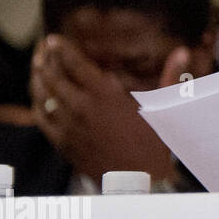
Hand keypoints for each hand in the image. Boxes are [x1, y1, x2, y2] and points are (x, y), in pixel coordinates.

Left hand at [30, 35, 182, 185]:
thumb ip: (170, 76)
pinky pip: (41, 117)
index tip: (54, 39)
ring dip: (37, 77)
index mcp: (106, 95)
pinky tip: (38, 95)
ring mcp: (68, 125)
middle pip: (53, 76)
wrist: (136, 179)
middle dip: (45, 59)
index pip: (75, 64)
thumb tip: (182, 51)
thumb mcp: (162, 107)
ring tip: (37, 65)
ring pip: (42, 95)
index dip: (62, 49)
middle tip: (42, 48)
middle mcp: (82, 107)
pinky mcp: (62, 141)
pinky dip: (37, 102)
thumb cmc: (153, 143)